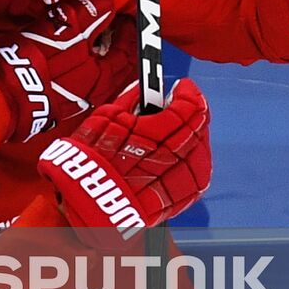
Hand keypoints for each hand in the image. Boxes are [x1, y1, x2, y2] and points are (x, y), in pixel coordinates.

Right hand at [0, 0, 136, 141]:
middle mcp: (93, 94)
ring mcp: (73, 102)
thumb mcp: (65, 27)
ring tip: (90, 42)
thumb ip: (90, 12)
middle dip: (117, 48)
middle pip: (116, 69)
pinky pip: (77, 84)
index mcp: (103, 76)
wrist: (0, 94)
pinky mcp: (53, 104)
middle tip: (113, 29)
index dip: (128, 31)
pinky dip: (80, 70)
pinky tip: (67, 61)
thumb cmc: (35, 62)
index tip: (124, 17)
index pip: (128, 51)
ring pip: (96, 78)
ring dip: (97, 59)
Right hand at [38, 78, 210, 241]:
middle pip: (197, 129)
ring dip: (196, 138)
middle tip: (185, 105)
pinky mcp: (180, 199)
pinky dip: (195, 162)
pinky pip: (197, 176)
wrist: (88, 202)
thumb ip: (130, 100)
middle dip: (193, 114)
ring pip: (201, 153)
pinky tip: (185, 155)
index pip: (186, 108)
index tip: (184, 87)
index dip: (188, 94)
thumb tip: (143, 88)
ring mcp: (178, 181)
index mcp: (154, 134)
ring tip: (184, 131)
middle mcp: (171, 157)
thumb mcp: (105, 119)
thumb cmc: (91, 160)